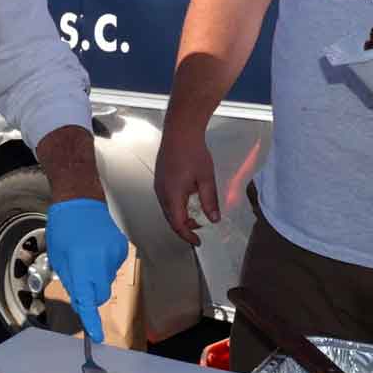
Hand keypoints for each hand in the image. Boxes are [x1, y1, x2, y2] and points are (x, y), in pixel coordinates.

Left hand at [46, 199, 127, 342]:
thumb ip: (72, 281)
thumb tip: (81, 300)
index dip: (92, 321)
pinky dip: (104, 265)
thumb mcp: (60, 258)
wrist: (81, 202)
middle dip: (90, 293)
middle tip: (78, 278)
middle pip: (100, 294)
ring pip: (107, 280)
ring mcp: (114, 254)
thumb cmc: (64, 228)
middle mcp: (101, 261)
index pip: (89, 300)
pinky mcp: (122, 249)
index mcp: (82, 264)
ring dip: (97, 276)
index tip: (96, 336)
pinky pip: (113, 267)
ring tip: (86, 255)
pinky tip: (97, 249)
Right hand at [154, 127, 218, 245]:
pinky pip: (166, 198)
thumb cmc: (194, 153)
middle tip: (201, 227)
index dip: (188, 235)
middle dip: (185, 226)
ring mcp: (159, 184)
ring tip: (197, 214)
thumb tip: (213, 219)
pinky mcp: (160, 178)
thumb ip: (209, 201)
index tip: (198, 241)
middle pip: (170, 218)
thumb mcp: (206, 179)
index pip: (177, 224)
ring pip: (168, 208)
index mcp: (172, 195)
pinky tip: (188, 199)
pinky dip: (177, 205)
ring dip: (181, 215)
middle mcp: (161, 192)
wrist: (180, 131)